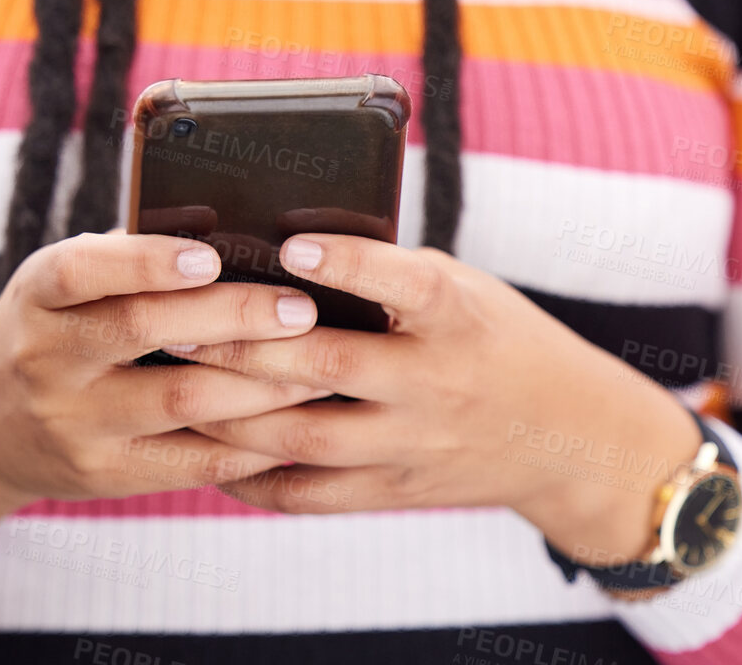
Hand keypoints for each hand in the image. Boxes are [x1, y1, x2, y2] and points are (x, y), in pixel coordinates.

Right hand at [0, 231, 330, 574]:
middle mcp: (48, 358)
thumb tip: (234, 226)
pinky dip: (251, 442)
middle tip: (301, 308)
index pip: (83, 270)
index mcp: (40, 294)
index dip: (146, 261)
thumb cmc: (51, 329)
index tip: (210, 255)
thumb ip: (128, 257)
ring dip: (261, 382)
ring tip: (320, 364)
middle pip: (143, 331)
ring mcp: (74, 423)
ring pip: (181, 400)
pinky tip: (294, 421)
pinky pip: (190, 461)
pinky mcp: (104, 475)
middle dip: (233, 316)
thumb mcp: (62, 284)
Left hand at [170, 234, 701, 566]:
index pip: (401, 285)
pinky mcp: (395, 491)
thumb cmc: (494, 337)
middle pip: (327, 366)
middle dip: (245, 345)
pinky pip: (310, 494)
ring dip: (231, 412)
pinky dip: (252, 477)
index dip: (346, 265)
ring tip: (174, 383)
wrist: (567, 437)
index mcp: (456, 317)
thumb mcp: (463, 289)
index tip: (291, 247)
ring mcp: (412, 445)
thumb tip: (281, 251)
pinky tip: (207, 452)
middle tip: (178, 321)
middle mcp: (434, 383)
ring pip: (304, 436)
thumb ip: (388, 275)